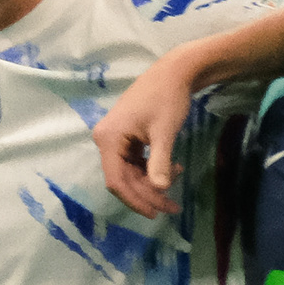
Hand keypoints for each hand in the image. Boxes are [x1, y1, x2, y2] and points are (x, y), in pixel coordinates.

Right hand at [95, 56, 199, 220]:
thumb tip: (160, 190)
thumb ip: (159, 162)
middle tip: (172, 207)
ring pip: (130, 172)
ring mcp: (115, 139)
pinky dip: (152, 168)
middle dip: (147, 194)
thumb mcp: (164, 133)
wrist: (174, 72)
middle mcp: (105, 140)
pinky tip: (172, 167)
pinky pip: (135, 162)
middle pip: (123, 179)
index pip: (116, 181)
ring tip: (178, 176)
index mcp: (108, 139)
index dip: (135, 200)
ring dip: (152, 181)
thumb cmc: (167, 99)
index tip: (155, 212)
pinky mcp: (126, 137)